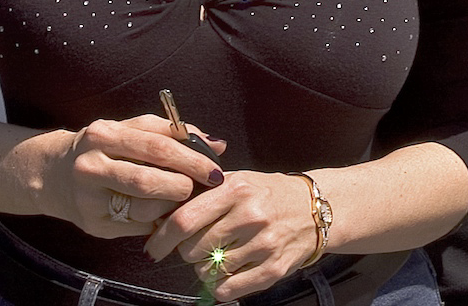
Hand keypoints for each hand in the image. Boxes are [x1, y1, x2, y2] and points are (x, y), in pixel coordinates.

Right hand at [31, 114, 225, 237]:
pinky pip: (136, 226)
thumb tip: (217, 144)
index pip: (157, 146)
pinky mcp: (93, 225)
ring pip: (143, 207)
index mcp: (104, 134)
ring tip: (182, 197)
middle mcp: (92, 166)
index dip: (190, 158)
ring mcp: (89, 198)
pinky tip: (163, 211)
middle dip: (183, 185)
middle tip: (203, 186)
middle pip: (148, 180)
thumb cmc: (105, 147)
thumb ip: (172, 132)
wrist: (55, 174)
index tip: (214, 168)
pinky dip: (157, 219)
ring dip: (172, 204)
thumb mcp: (131, 129)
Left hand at [144, 171, 318, 299]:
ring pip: (208, 271)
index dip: (162, 237)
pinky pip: (227, 289)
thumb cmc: (268, 193)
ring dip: (204, 267)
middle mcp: (249, 216)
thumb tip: (163, 212)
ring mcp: (262, 245)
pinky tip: (228, 268)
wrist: (314, 209)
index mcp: (236, 188)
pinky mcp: (272, 270)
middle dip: (186, 251)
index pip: (185, 218)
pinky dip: (219, 284)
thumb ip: (204, 193)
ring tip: (218, 253)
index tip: (153, 247)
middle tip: (195, 244)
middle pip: (193, 249)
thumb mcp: (238, 179)